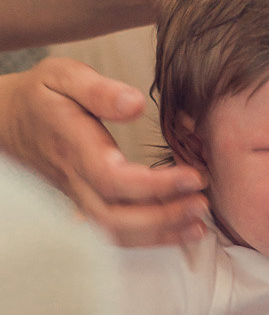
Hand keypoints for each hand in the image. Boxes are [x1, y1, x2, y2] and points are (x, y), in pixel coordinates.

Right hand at [0, 58, 208, 245]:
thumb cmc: (40, 95)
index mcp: (74, 148)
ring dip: (159, 234)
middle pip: (115, 218)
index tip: (193, 176)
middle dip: (162, 218)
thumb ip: (99, 90)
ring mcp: (79, 197)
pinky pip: (115, 233)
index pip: (113, 180)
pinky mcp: (86, 204)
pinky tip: (181, 231)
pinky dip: (149, 238)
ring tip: (199, 224)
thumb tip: (136, 105)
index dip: (155, 186)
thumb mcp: (63, 76)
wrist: (8, 121)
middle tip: (202, 203)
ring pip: (115, 232)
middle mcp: (76, 180)